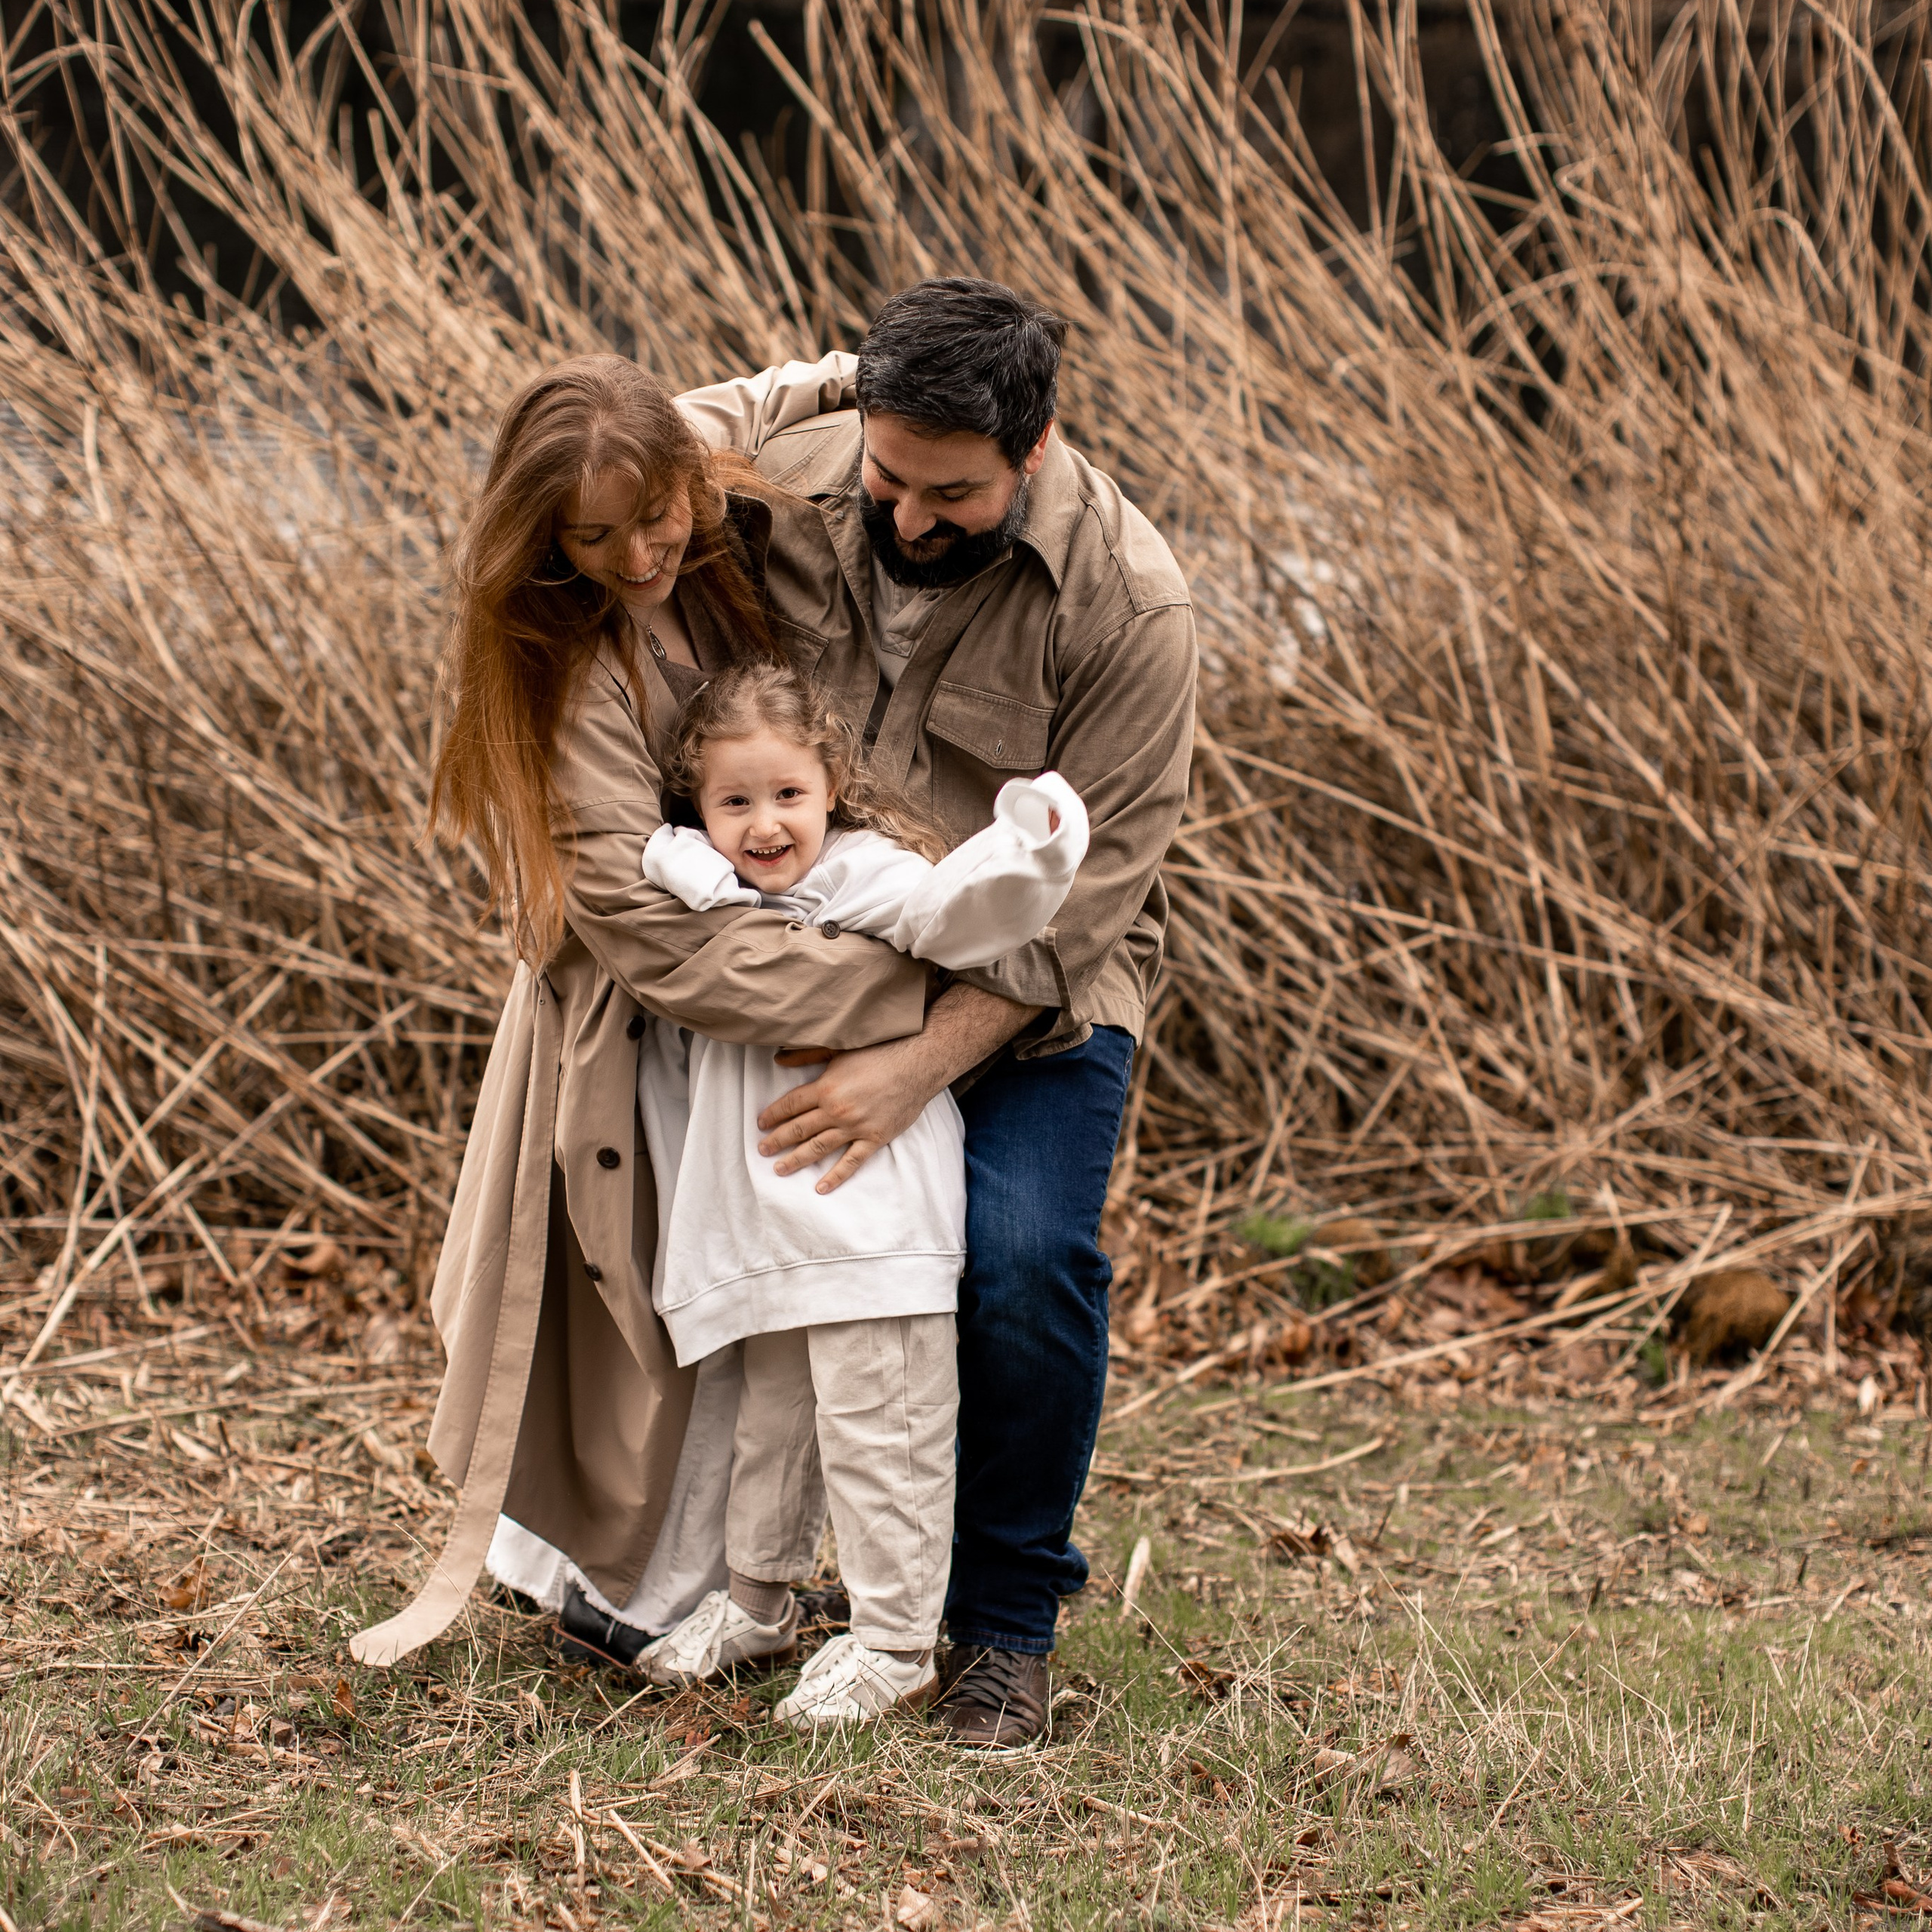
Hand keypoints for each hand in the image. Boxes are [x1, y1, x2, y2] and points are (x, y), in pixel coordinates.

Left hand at [757, 1034, 942, 1192]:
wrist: (917, 1064)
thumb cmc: (879, 1052)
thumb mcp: (838, 1048)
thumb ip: (807, 1055)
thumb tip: (779, 1059)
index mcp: (825, 1087)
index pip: (790, 1105)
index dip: (773, 1115)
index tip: (761, 1124)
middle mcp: (836, 1110)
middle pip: (799, 1129)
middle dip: (777, 1140)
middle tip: (762, 1150)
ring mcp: (855, 1127)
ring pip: (819, 1148)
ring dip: (796, 1160)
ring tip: (779, 1169)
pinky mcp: (874, 1138)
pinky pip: (851, 1162)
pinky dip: (835, 1176)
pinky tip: (820, 1187)